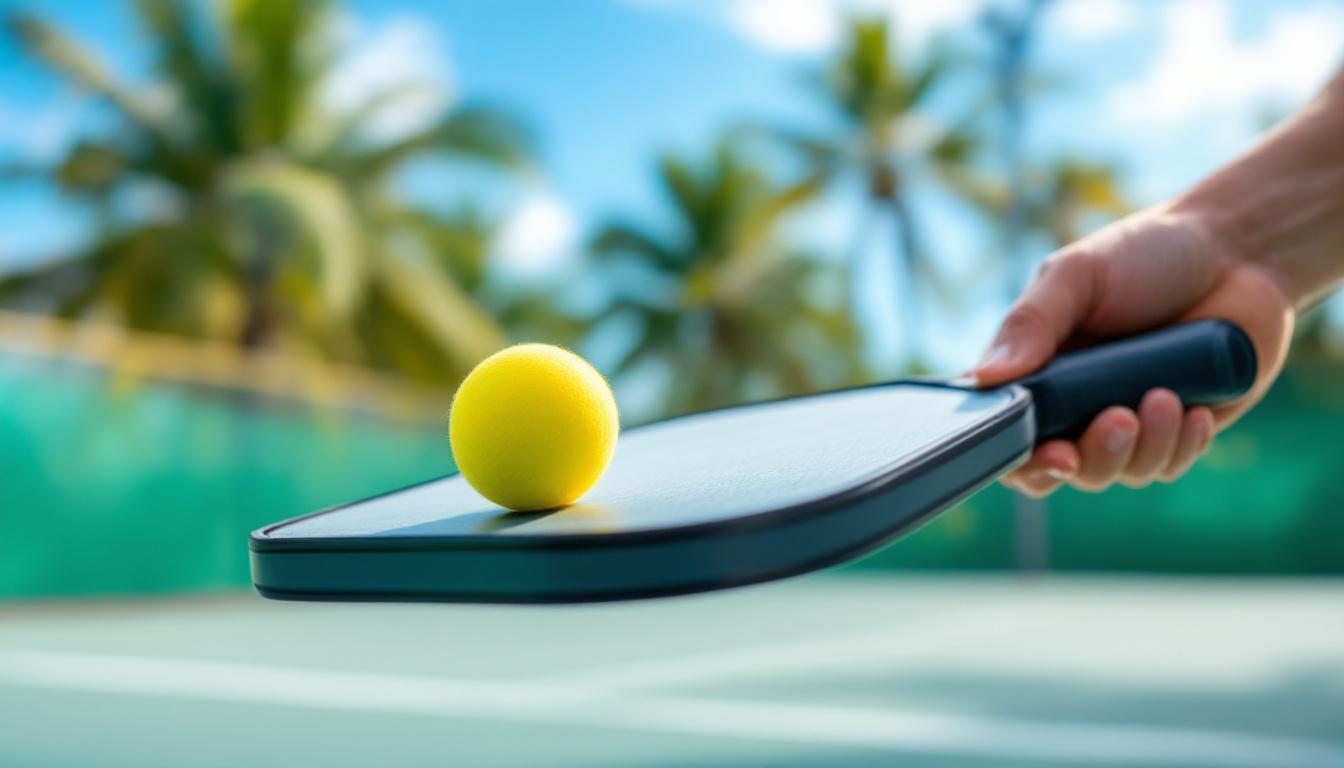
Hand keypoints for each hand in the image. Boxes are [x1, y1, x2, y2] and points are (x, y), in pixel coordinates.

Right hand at [974, 205, 1294, 496]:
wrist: (1236, 250)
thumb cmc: (1145, 253)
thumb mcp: (1075, 276)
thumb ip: (1029, 324)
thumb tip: (982, 377)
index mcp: (1039, 371)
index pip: (1010, 434)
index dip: (1021, 459)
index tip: (1052, 452)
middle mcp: (1077, 404)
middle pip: (1064, 469)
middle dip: (1092, 457)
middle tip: (1116, 419)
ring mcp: (1129, 420)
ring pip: (1120, 471)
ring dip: (1143, 445)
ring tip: (1165, 396)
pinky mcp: (1180, 430)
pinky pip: (1170, 464)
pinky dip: (1182, 444)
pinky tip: (1196, 408)